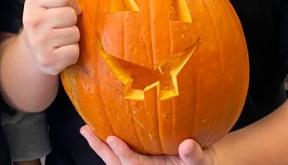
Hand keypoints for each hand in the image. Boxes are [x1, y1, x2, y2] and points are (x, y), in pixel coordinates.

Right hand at [20, 0, 80, 74]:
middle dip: (70, 21)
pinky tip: (60, 51)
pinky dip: (72, 53)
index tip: (60, 7)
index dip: (68, 3)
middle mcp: (33, 22)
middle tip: (60, 25)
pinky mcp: (49, 61)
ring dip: (72, 37)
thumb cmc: (42, 18)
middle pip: (71, 16)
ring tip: (59, 38)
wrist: (32, 53)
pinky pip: (74, 52)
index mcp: (32, 3)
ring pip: (75, 34)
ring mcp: (40, 43)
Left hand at [80, 126, 215, 164]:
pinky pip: (120, 150)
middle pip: (117, 163)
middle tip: (87, 132)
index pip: (134, 164)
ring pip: (114, 158)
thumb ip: (194, 156)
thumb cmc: (198, 160)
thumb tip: (188, 145)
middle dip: (101, 149)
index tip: (112, 139)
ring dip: (99, 145)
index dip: (123, 154)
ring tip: (86, 129)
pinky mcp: (139, 155)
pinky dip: (107, 141)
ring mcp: (140, 162)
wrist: (200, 159)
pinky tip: (97, 127)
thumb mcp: (200, 161)